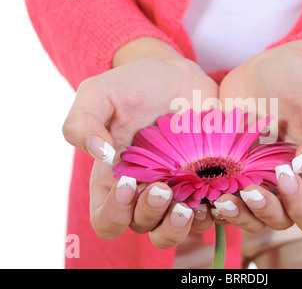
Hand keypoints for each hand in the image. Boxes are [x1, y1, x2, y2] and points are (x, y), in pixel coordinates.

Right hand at [63, 38, 216, 246]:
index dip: (114, 214)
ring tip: (190, 205)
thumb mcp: (99, 93)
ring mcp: (177, 188)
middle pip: (143, 228)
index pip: (107, 219)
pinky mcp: (205, 181)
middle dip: (152, 215)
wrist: (177, 74)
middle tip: (163, 189)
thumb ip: (83, 122)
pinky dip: (212, 212)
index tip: (127, 185)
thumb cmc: (134, 84)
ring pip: (175, 229)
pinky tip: (215, 195)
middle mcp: (145, 190)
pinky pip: (209, 212)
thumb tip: (100, 156)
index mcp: (114, 179)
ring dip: (181, 226)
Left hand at [216, 40, 301, 235]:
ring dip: (236, 215)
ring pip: (249, 219)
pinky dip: (214, 203)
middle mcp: (288, 187)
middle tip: (247, 189)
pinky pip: (224, 201)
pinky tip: (205, 189)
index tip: (285, 172)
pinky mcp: (231, 172)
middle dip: (264, 212)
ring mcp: (258, 181)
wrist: (268, 68)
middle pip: (280, 223)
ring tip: (221, 197)